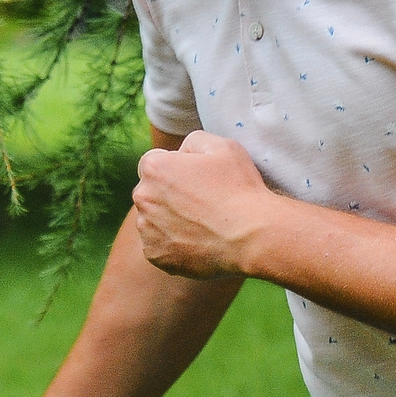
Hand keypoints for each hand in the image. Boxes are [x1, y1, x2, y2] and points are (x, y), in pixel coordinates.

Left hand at [134, 129, 270, 279]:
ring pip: (154, 220)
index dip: (177, 168)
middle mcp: (143, 198)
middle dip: (169, 194)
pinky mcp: (155, 255)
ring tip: (202, 224)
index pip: (154, 163)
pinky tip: (198, 241)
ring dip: (169, 220)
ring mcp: (147, 229)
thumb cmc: (239, 189)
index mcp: (154, 168)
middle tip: (201, 203)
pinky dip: (174, 245)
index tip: (197, 180)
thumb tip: (180, 153)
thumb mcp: (222, 146)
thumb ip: (193, 141)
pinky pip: (159, 246)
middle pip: (151, 192)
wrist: (252, 237)